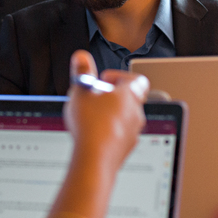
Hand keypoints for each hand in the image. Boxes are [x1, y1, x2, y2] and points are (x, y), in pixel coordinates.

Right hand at [63, 51, 148, 169]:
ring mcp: (133, 133)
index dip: (120, 77)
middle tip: (91, 99)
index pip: (137, 80)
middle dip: (109, 97)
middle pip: (128, 100)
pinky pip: (118, 136)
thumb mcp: (81, 91)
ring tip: (88, 119)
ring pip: (123, 119)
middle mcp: (136, 114)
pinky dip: (107, 133)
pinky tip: (90, 136)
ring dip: (108, 116)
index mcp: (130, 96)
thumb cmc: (91, 124)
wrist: (95, 160)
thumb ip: (82, 71)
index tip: (103, 80)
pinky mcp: (125, 150)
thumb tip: (81, 57)